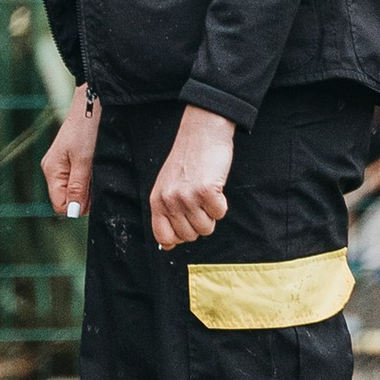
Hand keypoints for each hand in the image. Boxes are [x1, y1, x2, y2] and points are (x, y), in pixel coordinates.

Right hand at [41, 89, 99, 220]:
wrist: (93, 102)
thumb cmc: (87, 129)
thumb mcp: (85, 161)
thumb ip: (78, 187)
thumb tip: (73, 213)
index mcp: (52, 171)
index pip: (61, 205)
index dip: (79, 205)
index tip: (93, 192)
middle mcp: (54, 169)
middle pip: (69, 199)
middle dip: (86, 196)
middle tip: (98, 177)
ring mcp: (62, 164)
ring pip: (76, 189)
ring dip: (90, 185)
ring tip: (98, 168)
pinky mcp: (72, 158)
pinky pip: (80, 178)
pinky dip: (91, 177)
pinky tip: (97, 164)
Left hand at [150, 106, 236, 250]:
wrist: (201, 134)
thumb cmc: (187, 161)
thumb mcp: (167, 186)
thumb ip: (166, 214)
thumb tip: (168, 246)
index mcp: (157, 201)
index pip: (164, 237)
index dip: (179, 238)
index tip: (187, 226)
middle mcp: (170, 200)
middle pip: (189, 236)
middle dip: (199, 222)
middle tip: (198, 200)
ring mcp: (187, 196)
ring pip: (206, 228)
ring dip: (211, 213)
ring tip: (205, 192)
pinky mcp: (206, 191)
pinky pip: (220, 214)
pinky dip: (222, 203)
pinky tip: (215, 186)